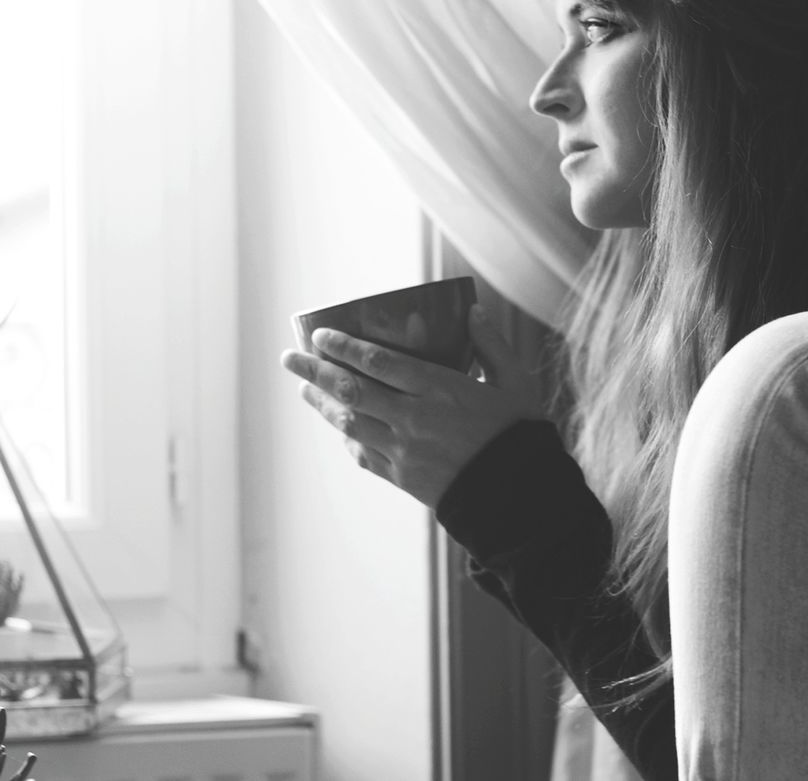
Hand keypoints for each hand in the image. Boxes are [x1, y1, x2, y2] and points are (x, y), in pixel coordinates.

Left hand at [279, 304, 544, 509]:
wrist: (517, 496)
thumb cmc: (518, 433)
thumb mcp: (515, 383)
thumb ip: (492, 345)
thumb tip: (473, 311)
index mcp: (440, 389)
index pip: (377, 362)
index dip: (343, 347)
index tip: (320, 335)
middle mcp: (414, 419)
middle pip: (351, 390)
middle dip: (315, 372)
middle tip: (289, 358)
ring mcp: (404, 450)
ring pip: (349, 423)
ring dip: (321, 404)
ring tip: (303, 388)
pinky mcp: (402, 477)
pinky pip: (362, 454)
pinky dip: (346, 437)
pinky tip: (338, 425)